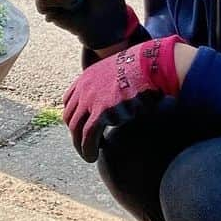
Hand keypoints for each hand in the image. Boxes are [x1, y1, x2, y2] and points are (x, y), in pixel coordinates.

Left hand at [64, 35, 182, 161]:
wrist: (151, 63)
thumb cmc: (143, 70)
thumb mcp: (119, 72)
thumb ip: (112, 86)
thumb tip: (118, 100)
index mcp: (87, 77)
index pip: (69, 100)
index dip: (74, 117)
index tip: (82, 128)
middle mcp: (85, 88)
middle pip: (70, 117)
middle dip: (75, 134)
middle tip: (83, 146)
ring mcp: (92, 99)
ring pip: (76, 128)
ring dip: (80, 145)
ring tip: (88, 156)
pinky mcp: (103, 110)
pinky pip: (88, 135)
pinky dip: (88, 148)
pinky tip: (92, 157)